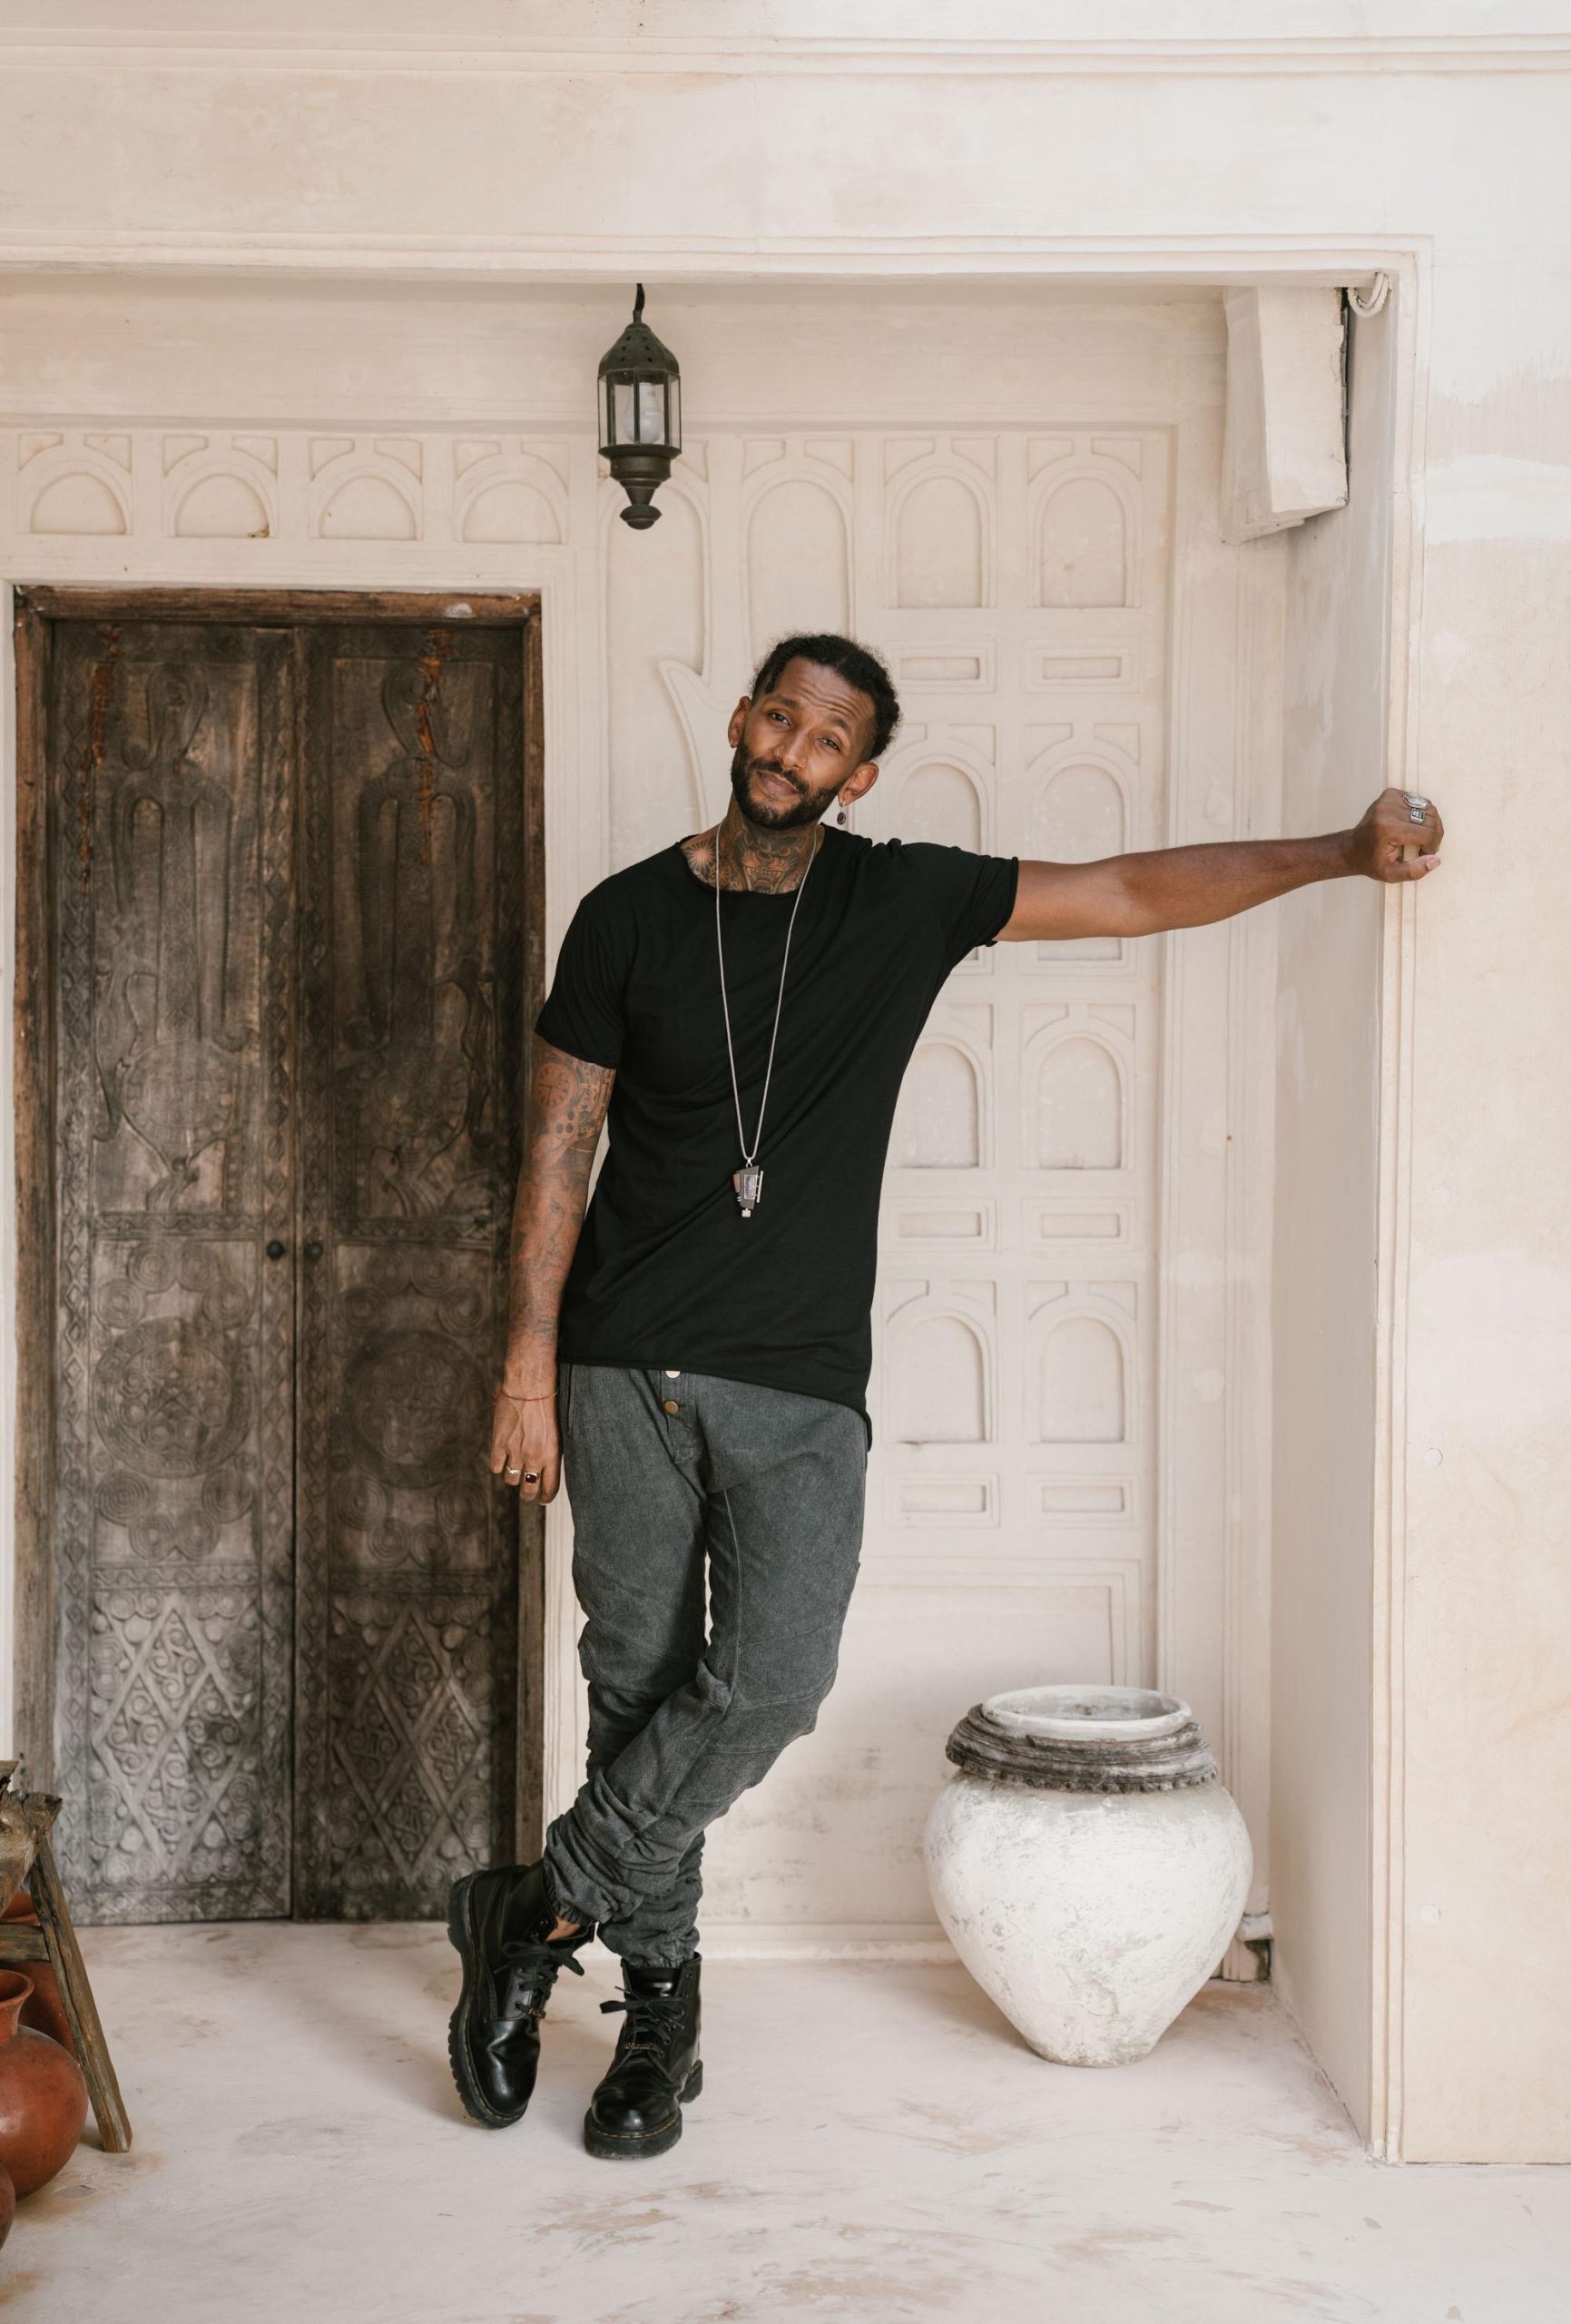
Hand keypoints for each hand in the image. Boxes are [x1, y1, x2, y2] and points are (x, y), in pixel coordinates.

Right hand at [488, 1386, 560, 1502]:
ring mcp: (515, 1451)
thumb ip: (550, 1454)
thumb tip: (544, 1471)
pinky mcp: (499, 1444)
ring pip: (511, 1480)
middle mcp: (534, 1457)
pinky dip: (498, 1464)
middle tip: (527, 1490)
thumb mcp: (555, 1433)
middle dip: (528, 1494)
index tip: (542, 1498)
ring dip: (513, 1476)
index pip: (549, 1488)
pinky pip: (496, 1467)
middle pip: (529, 1489)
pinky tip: (503, 1456)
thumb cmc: (546, 1406)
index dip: (545, 1497)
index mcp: (552, 1455)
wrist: (529, 1386)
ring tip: (516, 1467)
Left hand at [1346, 787, 1443, 881]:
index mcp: (1388, 828)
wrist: (1352, 848)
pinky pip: (1419, 801)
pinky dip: (1421, 813)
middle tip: (1424, 846)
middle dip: (1432, 835)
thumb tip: (1435, 860)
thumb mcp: (1390, 874)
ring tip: (1419, 836)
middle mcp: (1388, 810)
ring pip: (1428, 808)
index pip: (1427, 834)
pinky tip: (1412, 825)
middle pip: (1430, 819)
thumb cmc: (1370, 862)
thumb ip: (1414, 871)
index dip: (1432, 846)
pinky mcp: (1391, 794)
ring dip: (1429, 824)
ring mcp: (1389, 799)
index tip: (1425, 853)